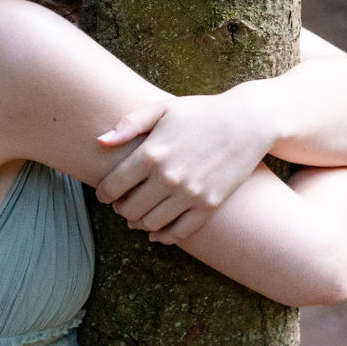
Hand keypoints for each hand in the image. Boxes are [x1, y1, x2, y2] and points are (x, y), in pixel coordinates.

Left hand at [94, 85, 276, 242]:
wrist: (247, 122)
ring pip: (150, 223)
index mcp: (151, 153)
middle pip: (129, 208)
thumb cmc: (200, 112)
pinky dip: (163, 236)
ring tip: (137, 215)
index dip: (103, 194)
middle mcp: (168, 177)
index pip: (113, 186)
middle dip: (120, 208)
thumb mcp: (162, 109)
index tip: (105, 194)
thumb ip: (128, 125)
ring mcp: (190, 194)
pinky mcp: (209, 205)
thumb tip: (100, 142)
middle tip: (121, 204)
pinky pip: (180, 232)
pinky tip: (156, 231)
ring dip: (138, 222)